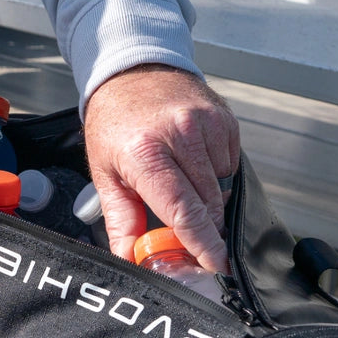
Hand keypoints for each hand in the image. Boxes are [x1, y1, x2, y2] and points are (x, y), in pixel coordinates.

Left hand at [83, 65, 239, 273]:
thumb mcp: (105, 174)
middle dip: (204, 226)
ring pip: (223, 186)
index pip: (183, 209)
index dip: (202, 242)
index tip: (215, 264)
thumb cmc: (115, 125)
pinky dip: (217, 174)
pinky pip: (231, 165)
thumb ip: (121, 221)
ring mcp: (206, 124)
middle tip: (190, 233)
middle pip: (209, 203)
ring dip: (209, 197)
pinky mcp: (224, 119)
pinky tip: (194, 161)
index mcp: (145, 152)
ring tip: (182, 180)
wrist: (132, 72)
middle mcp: (179, 134)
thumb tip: (131, 261)